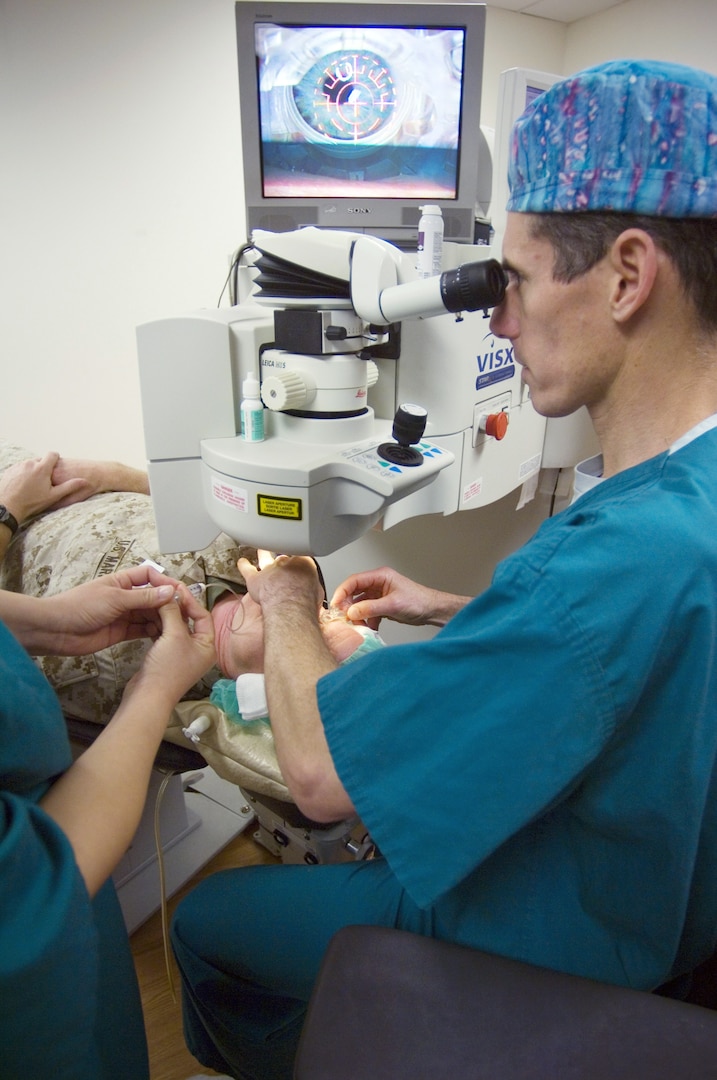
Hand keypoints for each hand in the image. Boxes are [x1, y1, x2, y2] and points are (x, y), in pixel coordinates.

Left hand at [0, 452, 91, 521]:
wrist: (9, 507)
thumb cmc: (32, 503)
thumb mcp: (54, 496)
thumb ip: (69, 486)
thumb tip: (85, 481)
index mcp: (42, 468)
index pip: (52, 454)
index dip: (55, 458)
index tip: (56, 466)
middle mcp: (29, 463)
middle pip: (40, 459)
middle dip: (43, 467)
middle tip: (44, 481)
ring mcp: (18, 466)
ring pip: (29, 464)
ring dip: (32, 470)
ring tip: (33, 485)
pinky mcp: (10, 470)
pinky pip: (19, 468)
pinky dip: (22, 474)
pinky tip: (23, 485)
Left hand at [37, 565, 183, 654]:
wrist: (57, 630)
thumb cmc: (79, 607)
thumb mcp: (115, 598)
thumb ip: (144, 597)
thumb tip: (169, 591)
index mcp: (121, 581)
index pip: (149, 575)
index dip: (164, 581)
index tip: (178, 592)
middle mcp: (124, 597)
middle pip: (152, 597)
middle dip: (166, 603)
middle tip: (181, 612)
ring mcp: (123, 615)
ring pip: (149, 614)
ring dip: (161, 618)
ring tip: (174, 625)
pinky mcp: (121, 632)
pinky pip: (141, 630)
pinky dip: (152, 632)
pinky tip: (162, 634)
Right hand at [122, 583, 215, 708]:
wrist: (147, 695)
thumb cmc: (167, 670)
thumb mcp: (174, 635)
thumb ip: (173, 611)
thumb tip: (171, 594)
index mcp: (208, 645)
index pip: (203, 615)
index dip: (190, 600)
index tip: (176, 588)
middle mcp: (197, 649)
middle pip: (189, 619)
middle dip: (176, 605)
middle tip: (165, 591)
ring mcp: (181, 653)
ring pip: (174, 626)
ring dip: (165, 613)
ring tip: (155, 600)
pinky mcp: (166, 656)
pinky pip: (164, 634)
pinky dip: (157, 624)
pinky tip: (149, 616)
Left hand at [237, 551, 323, 614]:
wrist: (290, 604)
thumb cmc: (305, 600)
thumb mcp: (318, 590)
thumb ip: (312, 586)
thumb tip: (312, 590)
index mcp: (303, 563)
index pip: (301, 559)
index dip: (300, 565)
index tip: (301, 570)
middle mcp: (285, 563)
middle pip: (283, 558)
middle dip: (284, 562)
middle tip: (284, 565)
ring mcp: (269, 569)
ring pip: (265, 558)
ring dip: (263, 554)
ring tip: (262, 551)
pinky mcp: (255, 579)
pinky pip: (247, 570)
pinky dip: (244, 565)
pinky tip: (242, 562)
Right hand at [330, 566, 469, 628]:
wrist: (432, 610)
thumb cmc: (419, 601)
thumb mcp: (393, 605)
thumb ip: (371, 608)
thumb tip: (352, 612)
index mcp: (380, 576)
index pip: (354, 581)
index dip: (342, 592)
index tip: (335, 605)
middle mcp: (377, 584)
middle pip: (354, 593)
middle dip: (348, 606)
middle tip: (345, 618)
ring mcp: (379, 595)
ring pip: (360, 604)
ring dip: (357, 615)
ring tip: (358, 625)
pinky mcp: (382, 606)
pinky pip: (367, 612)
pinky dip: (366, 620)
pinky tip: (369, 627)